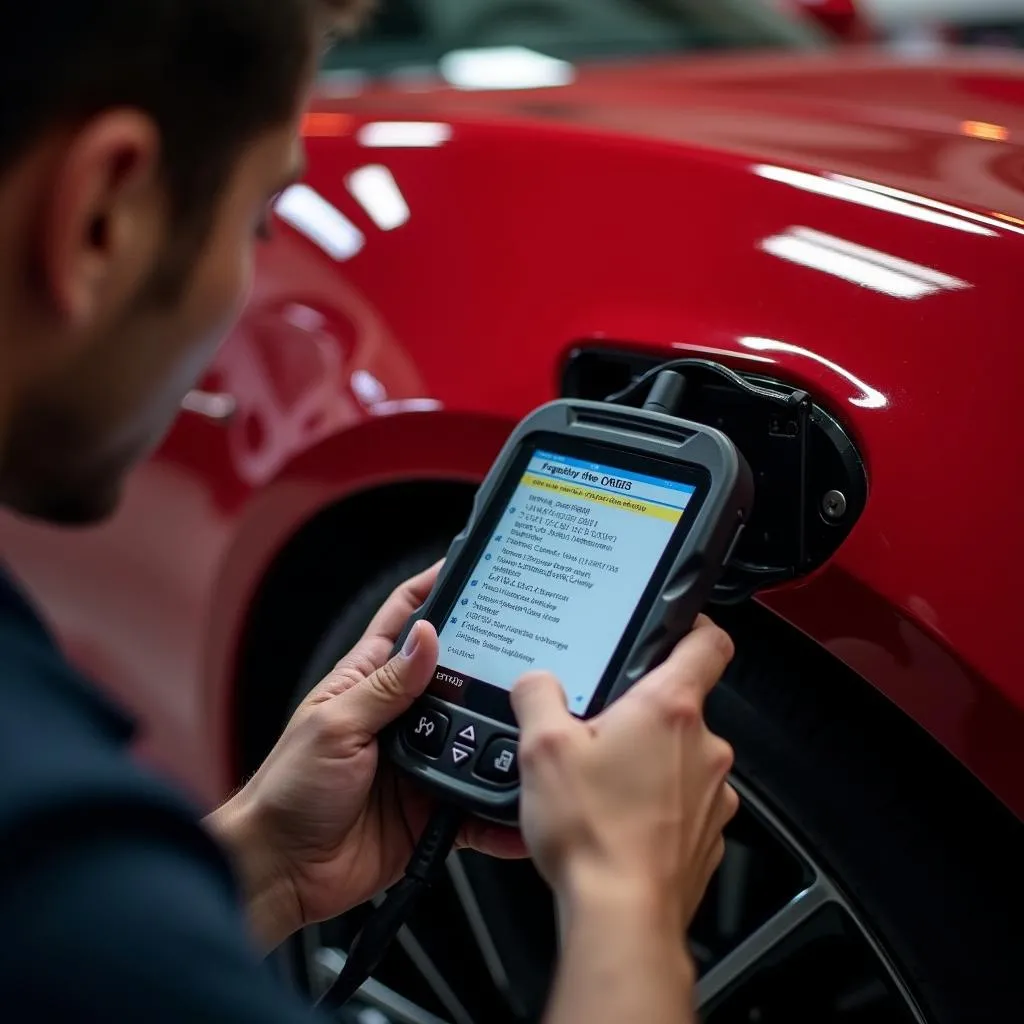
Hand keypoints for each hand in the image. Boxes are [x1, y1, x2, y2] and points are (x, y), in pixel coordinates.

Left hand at [212, 563, 523, 948]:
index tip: (471, 565)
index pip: (406, 619)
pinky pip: (475, 801)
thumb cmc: (287, 789)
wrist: (282, 869)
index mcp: (368, 682)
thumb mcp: (335, 725)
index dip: (435, 588)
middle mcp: (399, 715)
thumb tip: (427, 638)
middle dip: (488, 660)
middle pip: (455, 674)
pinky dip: (497, 804)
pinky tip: (517, 804)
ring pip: (474, 734)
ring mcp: (420, 760)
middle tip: (527, 647)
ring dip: (498, 731)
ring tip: (527, 721)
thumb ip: (385, 686)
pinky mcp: (432, 805)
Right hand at [512, 616, 738, 931]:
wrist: (621, 919)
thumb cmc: (593, 836)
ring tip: (602, 784)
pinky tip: (619, 820)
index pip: (709, 641)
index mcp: (670, 709)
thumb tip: (536, 682)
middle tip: (598, 730)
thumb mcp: (540, 749)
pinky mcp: (707, 834)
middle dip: (642, 712)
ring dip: (650, 761)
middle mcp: (704, 746)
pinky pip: (685, 801)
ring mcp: (712, 794)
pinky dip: (658, 803)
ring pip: (682, 756)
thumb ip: (537, 697)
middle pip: (683, 704)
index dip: (693, 626)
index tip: (675, 628)